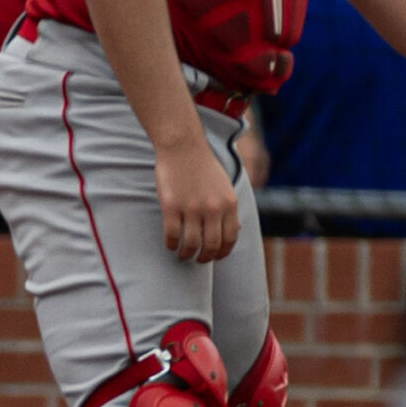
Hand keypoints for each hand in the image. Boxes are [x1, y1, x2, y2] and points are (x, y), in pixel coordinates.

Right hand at [154, 136, 239, 263]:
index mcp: (229, 204)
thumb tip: (236, 230)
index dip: (222, 253)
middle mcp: (213, 208)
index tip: (214, 257)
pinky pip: (172, 234)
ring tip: (182, 254)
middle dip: (204, 258)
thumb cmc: (203, 165)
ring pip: (191, 243)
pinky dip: (170, 244)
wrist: (183, 146)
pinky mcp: (171, 206)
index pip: (230, 239)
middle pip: (211, 245)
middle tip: (197, 260)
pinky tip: (169, 244)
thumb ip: (230, 209)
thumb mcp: (225, 187)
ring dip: (186, 254)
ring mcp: (192, 208)